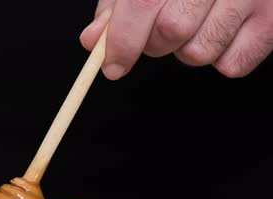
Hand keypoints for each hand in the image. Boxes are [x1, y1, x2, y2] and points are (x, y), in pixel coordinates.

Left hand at [80, 0, 272, 79]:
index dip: (122, 39)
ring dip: (187, 51)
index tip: (112, 66)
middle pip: (170, 32)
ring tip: (198, 25)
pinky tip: (224, 32)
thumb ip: (117, 6)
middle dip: (153, 44)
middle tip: (160, 32)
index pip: (142, 2)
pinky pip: (232, 65)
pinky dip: (221, 59)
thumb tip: (93, 41)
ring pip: (199, 53)